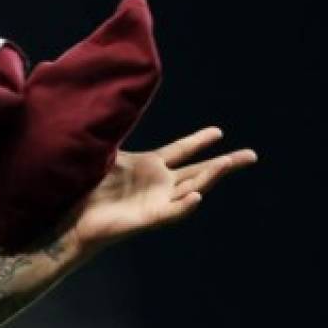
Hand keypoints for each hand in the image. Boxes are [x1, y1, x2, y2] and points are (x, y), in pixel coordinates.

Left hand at [62, 127, 257, 256]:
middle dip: (225, 163)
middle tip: (251, 155)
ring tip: (228, 163)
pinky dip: (186, 205)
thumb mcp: (106, 157)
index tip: (218, 131)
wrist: (75, 220)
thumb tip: (115, 107)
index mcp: (150, 167)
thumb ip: (115, 136)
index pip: (181, 151)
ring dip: (211, 177)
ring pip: (192, 188)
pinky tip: (197, 195)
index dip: (199, 141)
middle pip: (198, 170)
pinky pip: (173, 212)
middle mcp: (160, 184)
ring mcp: (157, 202)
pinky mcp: (150, 218)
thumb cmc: (88, 190)